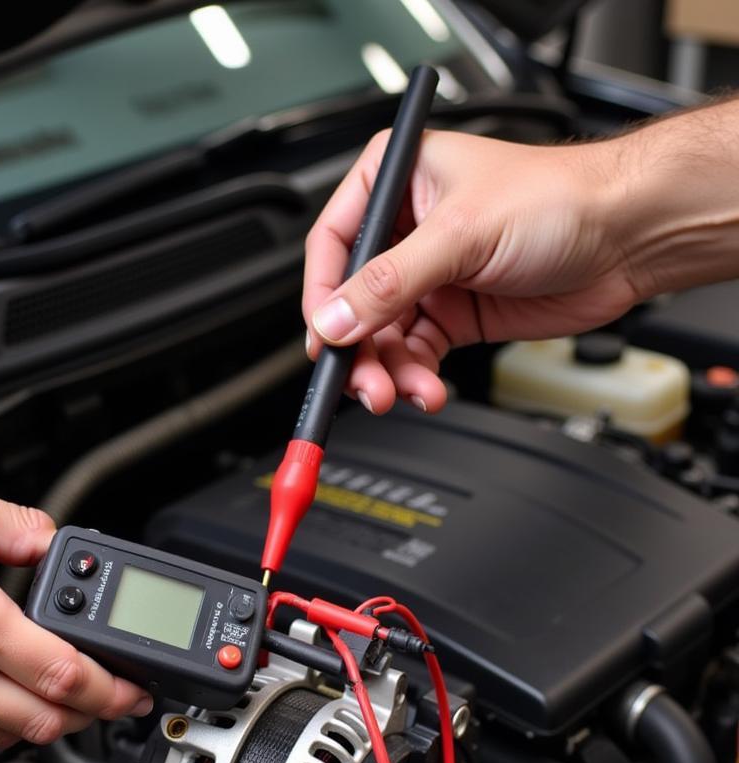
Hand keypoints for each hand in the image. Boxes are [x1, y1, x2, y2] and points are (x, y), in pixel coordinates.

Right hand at [0, 477, 151, 745]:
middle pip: (45, 721)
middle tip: (111, 696)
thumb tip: (54, 543)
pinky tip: (4, 694)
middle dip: (92, 713)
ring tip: (61, 692)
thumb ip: (19, 525)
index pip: (64, 675)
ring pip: (8, 737)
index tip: (133, 688)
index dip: (112, 689)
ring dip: (45, 719)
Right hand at [303, 129, 641, 413]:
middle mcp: (405, 230)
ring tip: (399, 391)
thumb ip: (389, 283)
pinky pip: (416, 355)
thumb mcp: (460, 234)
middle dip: (358, 349)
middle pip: (354, 303)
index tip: (324, 337)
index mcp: (395, 182)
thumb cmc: (560, 198)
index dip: (323, 297)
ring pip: (383, 338)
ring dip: (387, 371)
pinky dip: (416, 377)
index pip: (332, 246)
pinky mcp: (453, 314)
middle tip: (362, 382)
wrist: (627, 235)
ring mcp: (429, 276)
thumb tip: (335, 320)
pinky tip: (426, 389)